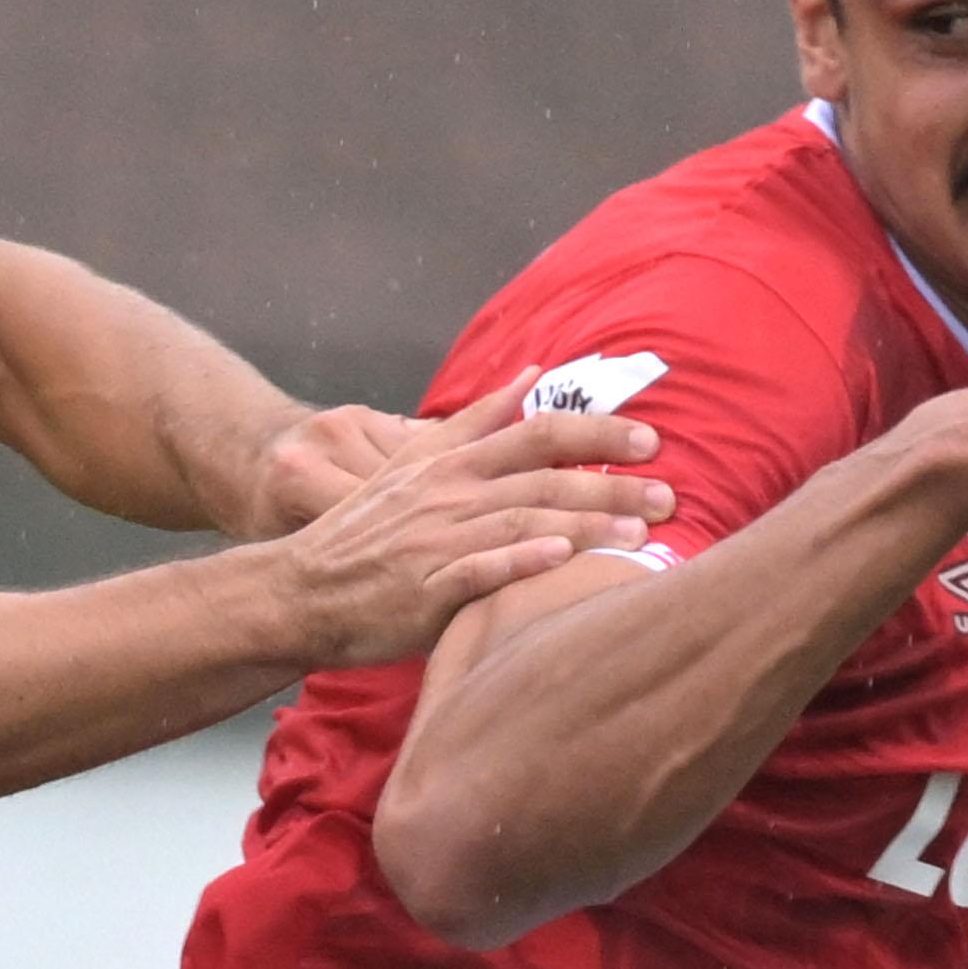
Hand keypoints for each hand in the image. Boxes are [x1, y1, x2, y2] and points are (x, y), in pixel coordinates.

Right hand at [249, 386, 669, 660]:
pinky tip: (559, 559)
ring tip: (640, 535)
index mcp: (452, 463)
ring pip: (522, 522)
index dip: (597, 432)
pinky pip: (476, 572)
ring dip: (585, 525)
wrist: (297, 590)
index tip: (652, 439)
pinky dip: (518, 562)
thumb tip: (529, 377)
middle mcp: (450, 495)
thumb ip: (475, 421)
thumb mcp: (413, 463)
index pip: (538, 433)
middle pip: (544, 479)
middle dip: (612, 485)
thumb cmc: (362, 535)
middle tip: (670, 497)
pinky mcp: (422, 590)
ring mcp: (436, 541)